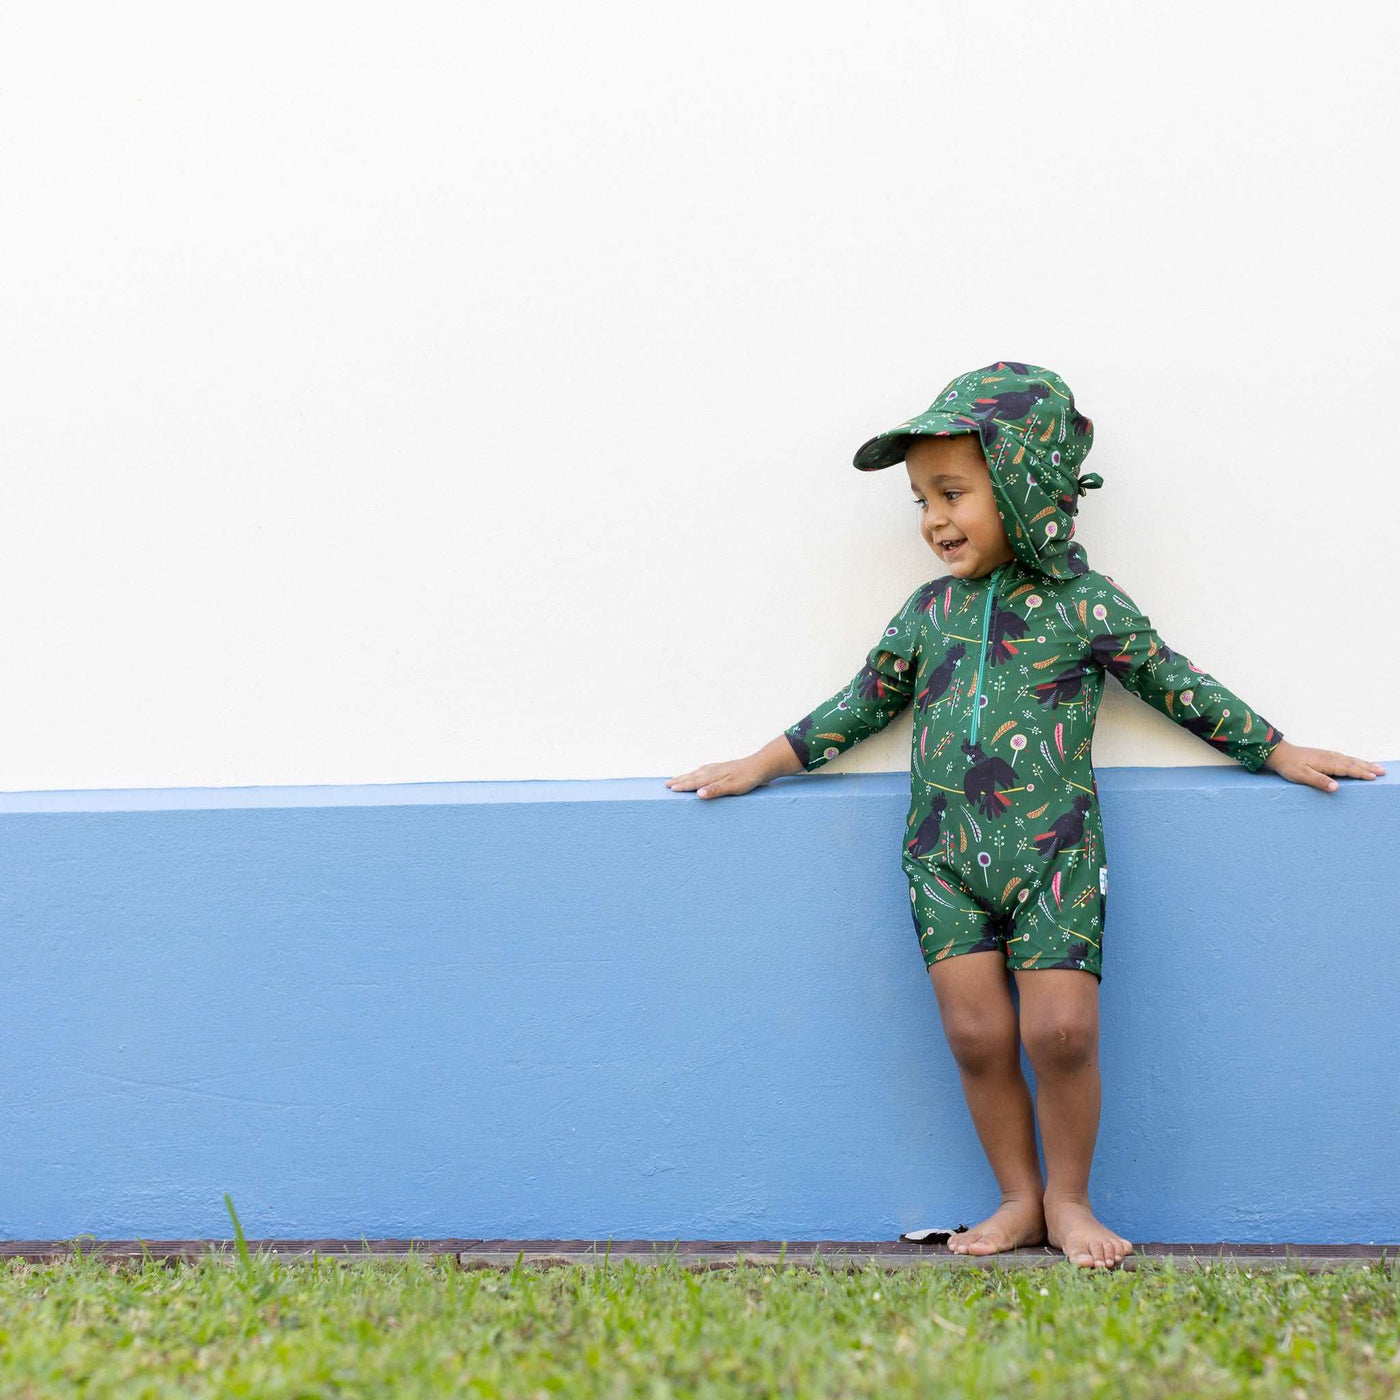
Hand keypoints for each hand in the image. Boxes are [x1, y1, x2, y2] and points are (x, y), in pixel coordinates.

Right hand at [665, 754, 768, 799]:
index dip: (681, 786)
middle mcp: (712, 770)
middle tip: (666, 784)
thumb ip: (715, 790)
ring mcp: (717, 768)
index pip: (693, 782)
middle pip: (692, 776)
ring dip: (686, 776)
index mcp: (712, 776)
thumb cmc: (748, 778)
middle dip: (679, 780)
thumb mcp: (732, 787)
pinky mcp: (723, 768)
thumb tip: (698, 794)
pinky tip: (698, 773)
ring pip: (697, 773)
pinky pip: (704, 770)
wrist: (761, 765)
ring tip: (677, 779)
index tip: (670, 789)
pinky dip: (696, 773)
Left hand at [1262, 739, 1385, 792]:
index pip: (1348, 769)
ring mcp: (1327, 755)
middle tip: (1383, 771)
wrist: (1278, 753)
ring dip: (1363, 763)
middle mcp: (1329, 757)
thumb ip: (1319, 781)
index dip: (1361, 773)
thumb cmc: (1289, 766)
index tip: (1374, 776)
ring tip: (1376, 767)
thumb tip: (1336, 787)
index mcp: (1327, 763)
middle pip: (1352, 763)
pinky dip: (1353, 761)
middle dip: (1368, 767)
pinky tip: (1356, 762)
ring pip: (1349, 760)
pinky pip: (1344, 758)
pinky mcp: (1323, 756)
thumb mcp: (1302, 776)